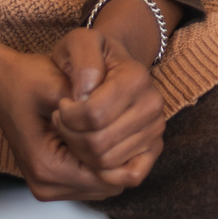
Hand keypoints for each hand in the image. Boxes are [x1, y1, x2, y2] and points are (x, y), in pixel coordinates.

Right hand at [0, 31, 125, 200]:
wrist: (1, 81)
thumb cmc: (26, 80)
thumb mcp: (60, 85)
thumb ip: (90, 111)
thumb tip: (125, 127)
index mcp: (47, 166)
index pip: (107, 175)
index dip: (125, 148)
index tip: (128, 121)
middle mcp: (46, 184)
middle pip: (107, 183)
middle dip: (121, 154)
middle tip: (124, 120)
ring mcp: (48, 186)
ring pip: (103, 184)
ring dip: (113, 157)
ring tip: (112, 124)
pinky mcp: (52, 181)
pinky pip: (92, 180)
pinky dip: (102, 161)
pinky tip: (102, 133)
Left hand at [49, 19, 166, 188]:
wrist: (111, 66)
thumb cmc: (90, 57)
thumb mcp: (78, 43)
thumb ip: (81, 59)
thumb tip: (85, 92)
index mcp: (136, 77)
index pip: (92, 115)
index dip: (66, 116)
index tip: (61, 105)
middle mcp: (153, 104)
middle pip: (98, 143)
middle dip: (69, 136)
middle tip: (63, 121)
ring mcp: (155, 129)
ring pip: (107, 161)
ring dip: (81, 153)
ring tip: (74, 132)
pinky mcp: (153, 148)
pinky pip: (132, 175)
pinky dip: (107, 174)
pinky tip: (90, 156)